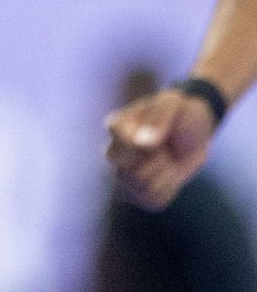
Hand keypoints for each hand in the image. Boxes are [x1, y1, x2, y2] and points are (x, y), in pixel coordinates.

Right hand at [105, 87, 217, 209]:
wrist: (194, 131)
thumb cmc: (181, 112)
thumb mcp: (174, 105)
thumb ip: (159, 118)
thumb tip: (142, 144)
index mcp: (116, 126)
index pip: (126, 149)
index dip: (152, 150)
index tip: (163, 139)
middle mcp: (114, 150)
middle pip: (130, 173)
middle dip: (159, 165)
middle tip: (167, 151)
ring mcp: (122, 172)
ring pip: (141, 190)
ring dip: (165, 179)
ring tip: (168, 163)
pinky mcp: (136, 190)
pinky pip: (150, 203)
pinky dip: (167, 193)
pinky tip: (169, 178)